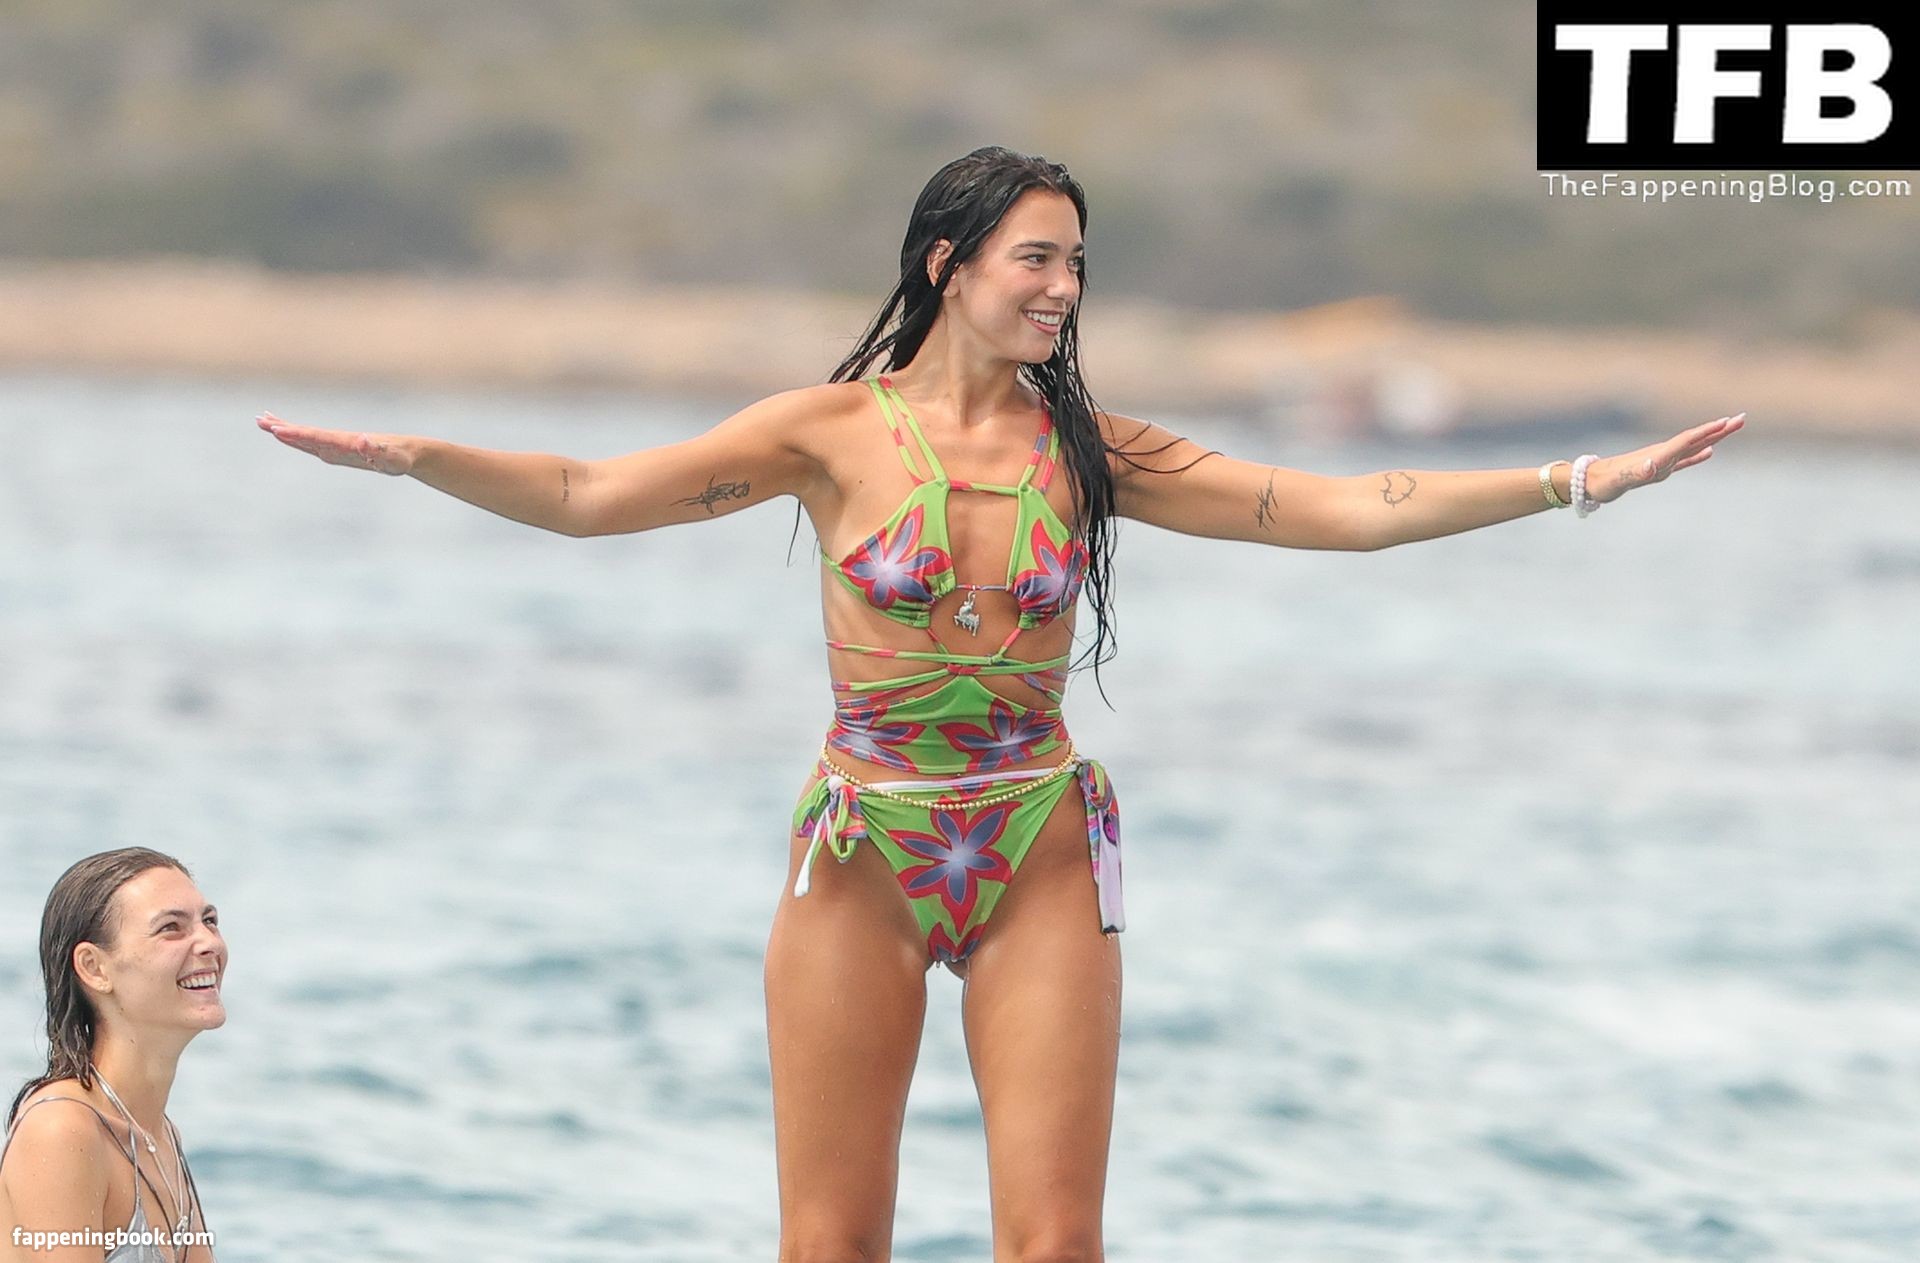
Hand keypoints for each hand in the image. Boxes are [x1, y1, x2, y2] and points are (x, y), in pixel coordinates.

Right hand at [257, 412, 413, 474]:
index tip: (278, 430)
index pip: (318, 437)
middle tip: (259, 421)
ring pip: (304, 436)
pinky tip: (282, 433)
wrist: (405, 452)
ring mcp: (334, 445)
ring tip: (260, 420)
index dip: (298, 434)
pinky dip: (294, 437)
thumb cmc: (400, 458)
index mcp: (347, 442)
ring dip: (283, 428)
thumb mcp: (392, 459)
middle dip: (282, 428)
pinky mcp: (334, 450)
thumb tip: (364, 440)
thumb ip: (378, 451)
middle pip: (305, 433)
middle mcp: (337, 441)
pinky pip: (310, 443)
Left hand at [1588, 412, 1744, 504]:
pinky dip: (1698, 455)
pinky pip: (1683, 460)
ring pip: (1693, 446)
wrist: (1588, 482)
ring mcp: (1661, 461)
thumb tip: (1651, 466)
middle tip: (1742, 418)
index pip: (1686, 440)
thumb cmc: (1602, 483)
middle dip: (1718, 430)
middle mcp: (1661, 455)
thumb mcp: (1618, 480)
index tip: (1727, 422)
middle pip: (1695, 439)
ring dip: (1713, 437)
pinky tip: (1710, 452)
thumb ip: (1634, 473)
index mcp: (1657, 456)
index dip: (1706, 431)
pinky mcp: (1657, 469)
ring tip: (1732, 427)